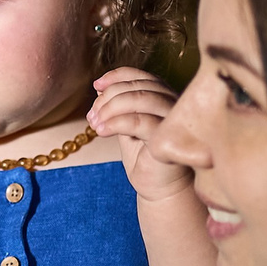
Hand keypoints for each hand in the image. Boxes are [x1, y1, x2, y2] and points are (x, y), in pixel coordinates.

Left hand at [89, 68, 193, 201]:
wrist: (159, 189)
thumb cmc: (144, 158)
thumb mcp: (126, 126)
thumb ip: (118, 107)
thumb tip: (99, 87)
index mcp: (165, 97)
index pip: (141, 76)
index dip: (117, 76)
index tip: (96, 85)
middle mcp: (175, 104)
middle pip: (138, 86)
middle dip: (108, 97)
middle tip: (91, 116)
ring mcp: (174, 120)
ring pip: (139, 99)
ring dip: (110, 109)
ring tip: (94, 124)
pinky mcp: (168, 138)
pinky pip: (139, 121)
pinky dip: (115, 123)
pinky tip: (101, 131)